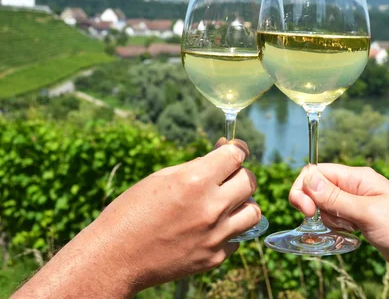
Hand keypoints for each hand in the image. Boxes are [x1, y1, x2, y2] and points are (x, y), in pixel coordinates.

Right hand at [12, 138, 260, 298]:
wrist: (114, 258)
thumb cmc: (131, 212)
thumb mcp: (161, 178)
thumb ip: (197, 167)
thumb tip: (223, 154)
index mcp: (196, 181)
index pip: (236, 156)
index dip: (236, 150)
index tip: (234, 151)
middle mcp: (211, 207)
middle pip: (250, 181)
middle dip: (240, 175)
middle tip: (228, 177)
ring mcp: (215, 235)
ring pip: (254, 211)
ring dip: (243, 203)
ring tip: (227, 203)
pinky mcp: (214, 258)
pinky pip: (237, 238)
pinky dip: (229, 231)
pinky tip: (210, 228)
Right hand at [289, 164, 388, 286]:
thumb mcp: (368, 213)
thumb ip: (335, 197)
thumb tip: (307, 177)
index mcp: (359, 177)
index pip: (317, 171)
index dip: (305, 188)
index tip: (307, 211)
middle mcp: (357, 187)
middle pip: (318, 189)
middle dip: (316, 207)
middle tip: (334, 223)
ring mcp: (359, 205)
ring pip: (326, 207)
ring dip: (329, 220)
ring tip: (352, 230)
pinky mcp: (362, 223)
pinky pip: (337, 220)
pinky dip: (337, 229)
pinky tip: (353, 237)